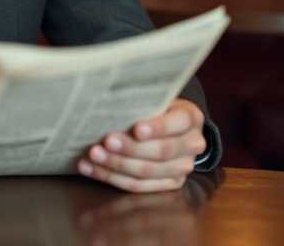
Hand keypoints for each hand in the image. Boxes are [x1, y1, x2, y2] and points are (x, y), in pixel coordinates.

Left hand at [77, 99, 206, 192]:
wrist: (173, 128)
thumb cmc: (157, 108)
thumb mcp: (157, 98)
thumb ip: (142, 102)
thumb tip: (110, 103)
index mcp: (191, 118)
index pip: (177, 123)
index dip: (157, 128)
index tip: (136, 129)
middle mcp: (192, 145)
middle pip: (160, 152)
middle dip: (130, 148)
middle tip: (106, 142)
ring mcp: (182, 168)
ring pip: (146, 172)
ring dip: (115, 165)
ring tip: (93, 156)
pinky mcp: (168, 184)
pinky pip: (137, 186)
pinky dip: (111, 177)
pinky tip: (91, 168)